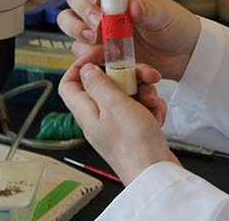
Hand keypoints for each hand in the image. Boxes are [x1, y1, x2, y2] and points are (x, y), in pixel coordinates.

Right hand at [58, 0, 200, 80]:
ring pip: (69, 22)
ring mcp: (98, 28)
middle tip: (99, 22)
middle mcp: (103, 6)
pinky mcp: (99, 49)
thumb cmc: (174, 25)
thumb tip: (133, 5)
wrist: (182, 54)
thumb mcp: (165, 15)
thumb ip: (148, 10)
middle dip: (82, 9)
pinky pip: (79, 49)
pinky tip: (101, 54)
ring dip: (77, 29)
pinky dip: (86, 52)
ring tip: (96, 37)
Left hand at [59, 56, 180, 185]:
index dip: (81, 65)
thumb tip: (85, 70)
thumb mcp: (115, 104)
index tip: (101, 54)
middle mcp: (99, 118)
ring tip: (153, 102)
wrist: (156, 173)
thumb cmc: (134, 144)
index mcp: (86, 112)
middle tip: (143, 76)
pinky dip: (152, 108)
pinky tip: (158, 116)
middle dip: (128, 76)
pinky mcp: (134, 130)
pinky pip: (141, 108)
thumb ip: (99, 84)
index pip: (70, 83)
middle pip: (106, 84)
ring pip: (128, 94)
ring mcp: (117, 124)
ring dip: (145, 92)